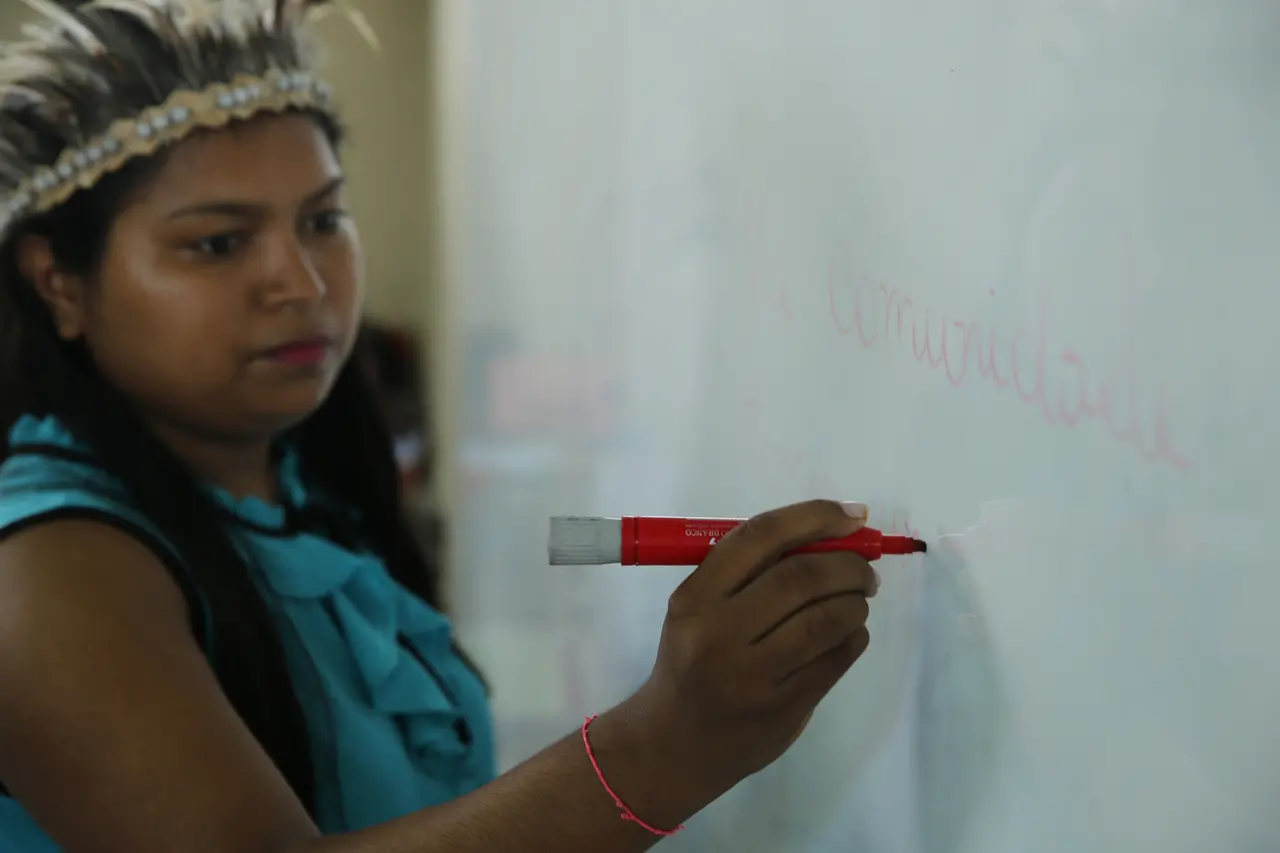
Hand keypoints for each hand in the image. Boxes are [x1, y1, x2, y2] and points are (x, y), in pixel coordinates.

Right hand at [627, 499, 877, 793]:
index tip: (851, 515)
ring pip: (826, 620)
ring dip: (855, 602)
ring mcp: (752, 675)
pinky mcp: (783, 707)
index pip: (761, 537)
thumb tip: (829, 533)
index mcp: (694, 598)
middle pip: (801, 578)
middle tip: (864, 568)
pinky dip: (854, 637)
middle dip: (847, 565)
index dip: (814, 517)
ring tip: (857, 600)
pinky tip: (848, 633)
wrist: (675, 743)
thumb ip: (749, 573)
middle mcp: (719, 633)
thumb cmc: (691, 661)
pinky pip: (836, 659)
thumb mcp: (697, 610)